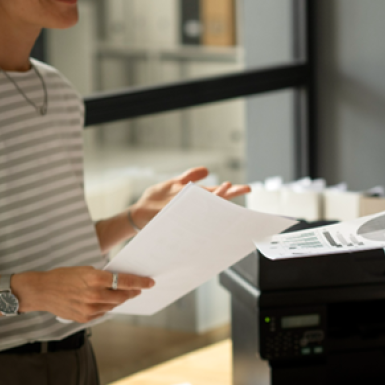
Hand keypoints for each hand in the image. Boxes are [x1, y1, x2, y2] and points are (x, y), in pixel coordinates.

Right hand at [14, 267, 154, 322]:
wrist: (41, 291)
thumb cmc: (63, 277)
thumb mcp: (84, 271)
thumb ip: (103, 277)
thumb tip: (121, 281)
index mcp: (94, 279)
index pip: (124, 281)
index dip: (140, 282)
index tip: (150, 282)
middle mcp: (94, 295)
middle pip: (122, 296)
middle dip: (131, 292)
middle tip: (137, 289)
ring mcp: (89, 308)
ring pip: (113, 305)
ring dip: (117, 299)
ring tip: (116, 293)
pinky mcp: (85, 318)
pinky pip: (102, 313)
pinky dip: (105, 306)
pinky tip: (100, 301)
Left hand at [129, 167, 250, 228]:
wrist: (137, 214)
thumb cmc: (155, 201)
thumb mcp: (173, 184)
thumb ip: (189, 176)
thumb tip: (206, 170)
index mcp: (194, 198)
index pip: (216, 193)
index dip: (231, 191)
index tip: (246, 188)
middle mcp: (192, 206)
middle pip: (214, 200)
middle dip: (228, 194)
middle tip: (245, 189)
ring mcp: (183, 210)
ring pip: (203, 205)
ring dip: (214, 197)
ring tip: (226, 189)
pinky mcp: (171, 213)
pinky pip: (185, 210)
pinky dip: (194, 206)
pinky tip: (202, 199)